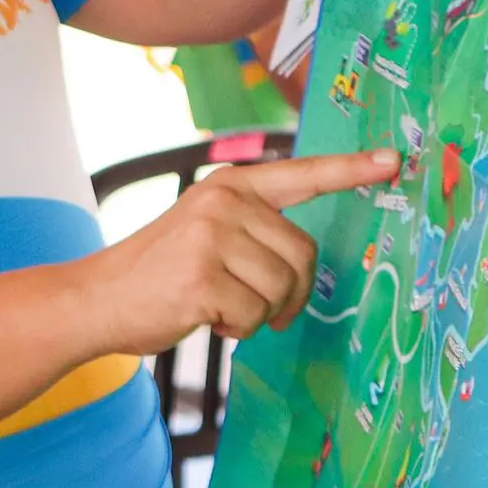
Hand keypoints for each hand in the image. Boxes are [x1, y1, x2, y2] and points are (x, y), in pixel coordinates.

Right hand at [76, 150, 396, 354]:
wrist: (94, 299)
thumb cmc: (156, 274)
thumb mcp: (203, 232)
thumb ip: (251, 229)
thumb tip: (304, 263)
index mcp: (229, 186)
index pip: (301, 174)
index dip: (350, 170)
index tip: (392, 160)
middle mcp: (223, 203)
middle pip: (304, 256)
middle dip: (288, 293)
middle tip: (254, 305)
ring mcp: (211, 238)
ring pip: (282, 290)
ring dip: (259, 313)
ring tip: (217, 306)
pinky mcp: (203, 278)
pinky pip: (256, 315)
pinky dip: (237, 328)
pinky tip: (204, 316)